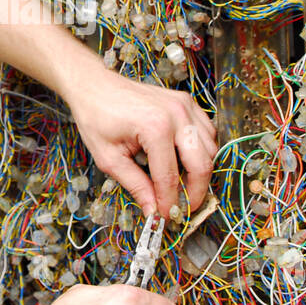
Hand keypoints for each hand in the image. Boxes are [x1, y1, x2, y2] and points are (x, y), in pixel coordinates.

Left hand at [66, 68, 217, 215]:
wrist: (95, 86)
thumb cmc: (97, 117)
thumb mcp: (109, 158)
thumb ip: (135, 185)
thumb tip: (153, 211)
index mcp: (155, 128)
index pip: (170, 177)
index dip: (170, 202)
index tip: (166, 218)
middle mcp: (177, 115)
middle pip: (202, 164)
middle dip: (195, 192)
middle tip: (183, 208)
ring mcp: (185, 106)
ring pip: (210, 148)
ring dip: (200, 171)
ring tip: (182, 186)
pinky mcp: (187, 102)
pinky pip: (207, 132)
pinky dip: (201, 150)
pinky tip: (184, 161)